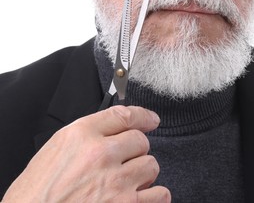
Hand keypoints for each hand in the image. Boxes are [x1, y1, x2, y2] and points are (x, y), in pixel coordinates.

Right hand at [2, 106, 170, 201]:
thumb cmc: (36, 194)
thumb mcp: (55, 151)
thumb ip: (86, 137)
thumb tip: (115, 132)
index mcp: (80, 136)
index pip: (124, 115)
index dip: (143, 116)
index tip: (150, 120)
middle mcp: (100, 155)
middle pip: (141, 140)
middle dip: (135, 150)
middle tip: (124, 161)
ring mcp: (115, 182)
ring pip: (151, 165)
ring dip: (142, 173)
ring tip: (126, 181)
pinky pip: (159, 194)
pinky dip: (154, 195)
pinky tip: (141, 196)